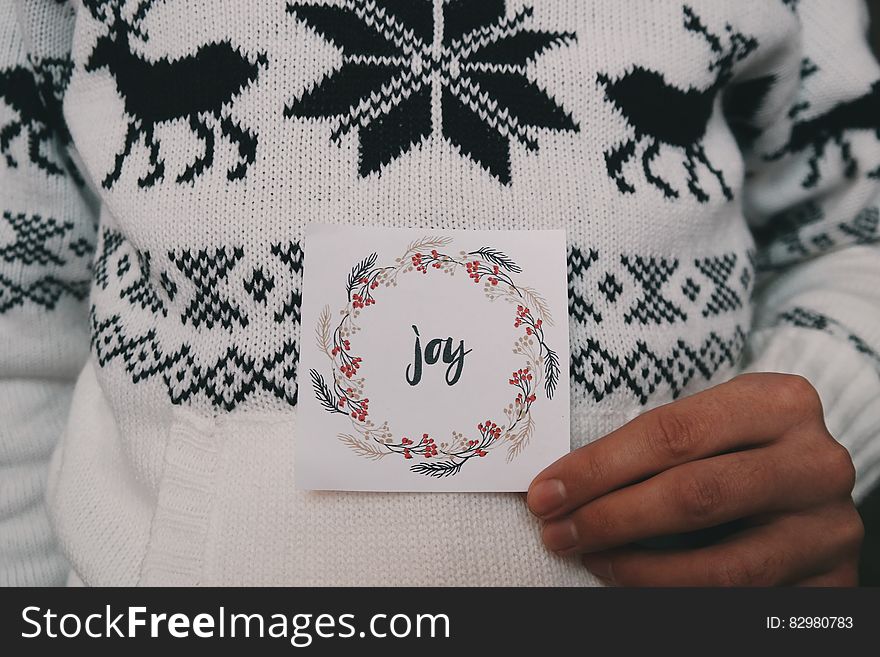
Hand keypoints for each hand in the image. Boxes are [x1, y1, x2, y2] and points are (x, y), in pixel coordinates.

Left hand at [526, 373, 862, 585]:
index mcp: (780, 403)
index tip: (546, 492)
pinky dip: (679, 596)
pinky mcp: (835, 582)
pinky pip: (745, 603)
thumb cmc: (738, 444)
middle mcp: (816, 462)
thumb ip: (655, 446)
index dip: (600, 468)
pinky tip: (635, 584)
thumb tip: (561, 486)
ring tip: (591, 558)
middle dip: (611, 518)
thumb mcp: (710, 423)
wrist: (812, 478)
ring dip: (639, 570)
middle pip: (696, 495)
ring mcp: (830, 526)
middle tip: (557, 532)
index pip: (673, 435)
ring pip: (723, 566)